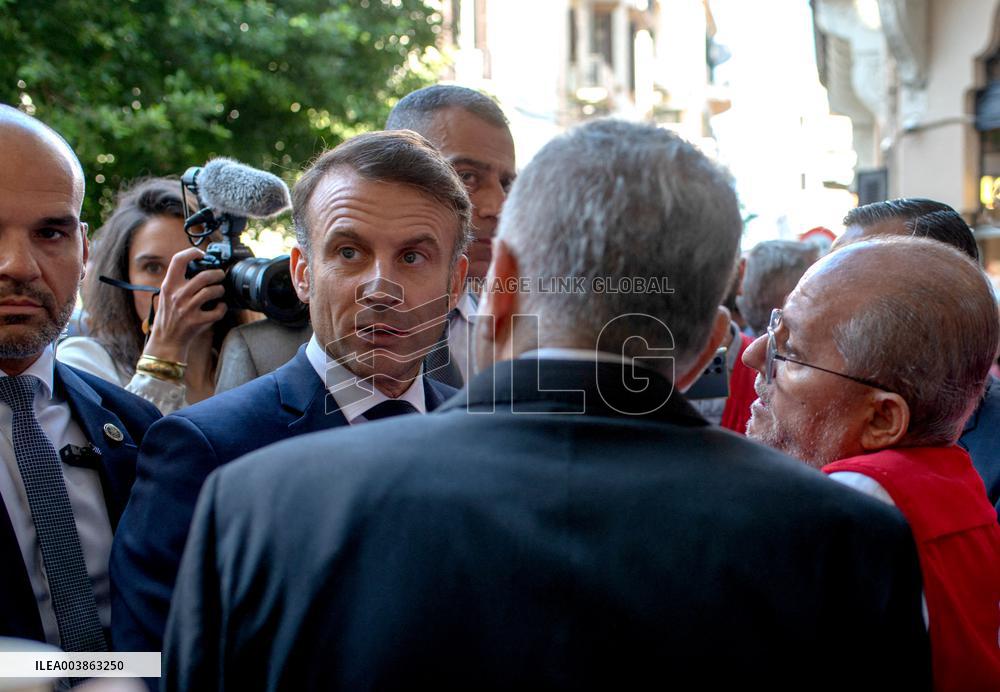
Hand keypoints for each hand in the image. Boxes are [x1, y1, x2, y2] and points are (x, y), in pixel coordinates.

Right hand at [142, 247, 226, 363]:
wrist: (166, 340)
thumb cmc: (169, 315)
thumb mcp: (167, 295)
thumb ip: (178, 281)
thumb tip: (198, 265)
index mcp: (169, 286)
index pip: (178, 260)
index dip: (192, 253)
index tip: (201, 254)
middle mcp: (178, 295)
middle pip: (204, 276)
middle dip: (217, 274)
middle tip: (220, 275)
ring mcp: (188, 309)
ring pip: (212, 291)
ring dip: (220, 290)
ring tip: (220, 291)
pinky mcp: (197, 322)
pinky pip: (217, 311)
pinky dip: (222, 308)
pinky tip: (220, 307)